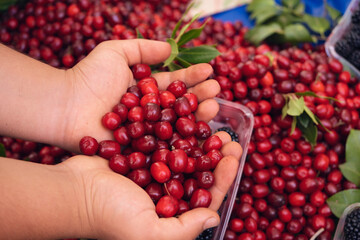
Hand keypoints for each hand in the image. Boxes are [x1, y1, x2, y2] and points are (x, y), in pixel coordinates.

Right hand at [60, 132, 241, 239]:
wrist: (74, 192)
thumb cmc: (110, 216)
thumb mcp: (148, 232)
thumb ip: (184, 230)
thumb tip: (214, 219)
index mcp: (172, 213)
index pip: (206, 196)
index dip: (224, 177)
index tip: (234, 156)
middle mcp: (166, 191)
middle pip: (198, 171)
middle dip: (214, 153)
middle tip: (226, 136)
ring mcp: (153, 170)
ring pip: (183, 150)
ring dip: (198, 135)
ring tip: (210, 120)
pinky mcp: (140, 152)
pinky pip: (163, 137)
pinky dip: (175, 125)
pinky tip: (185, 112)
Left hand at [61, 39, 220, 151]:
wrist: (66, 106)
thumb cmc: (89, 78)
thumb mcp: (115, 52)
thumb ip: (142, 48)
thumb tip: (170, 48)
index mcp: (145, 92)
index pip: (173, 84)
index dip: (191, 78)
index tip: (210, 70)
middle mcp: (149, 113)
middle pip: (179, 106)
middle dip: (199, 97)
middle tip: (217, 91)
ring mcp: (146, 133)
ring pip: (176, 126)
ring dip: (196, 117)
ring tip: (214, 108)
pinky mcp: (141, 151)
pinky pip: (164, 146)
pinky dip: (183, 141)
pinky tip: (199, 135)